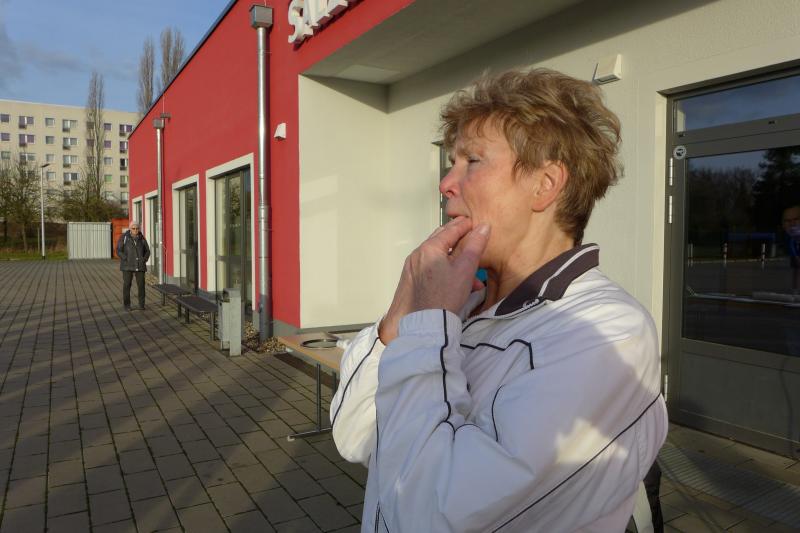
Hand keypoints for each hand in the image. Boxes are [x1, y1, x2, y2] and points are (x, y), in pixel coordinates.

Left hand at [379, 217, 489, 343]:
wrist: (425, 324)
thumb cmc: (446, 295)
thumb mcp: (465, 269)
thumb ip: (475, 246)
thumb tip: (483, 226)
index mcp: (429, 248)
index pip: (449, 229)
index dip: (464, 225)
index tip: (475, 222)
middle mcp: (417, 255)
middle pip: (441, 241)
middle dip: (460, 243)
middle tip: (473, 240)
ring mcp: (412, 269)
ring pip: (438, 258)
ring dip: (456, 262)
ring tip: (473, 276)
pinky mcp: (412, 282)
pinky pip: (432, 270)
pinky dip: (446, 272)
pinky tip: (458, 284)